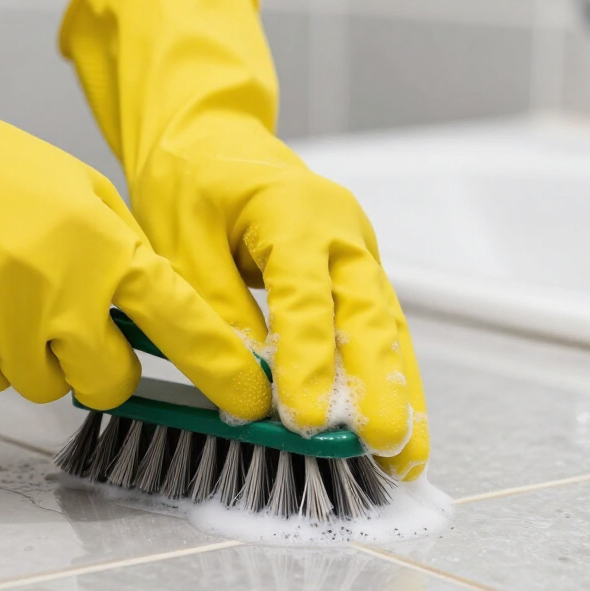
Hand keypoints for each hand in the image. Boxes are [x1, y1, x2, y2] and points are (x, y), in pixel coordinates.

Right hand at [0, 0, 270, 418]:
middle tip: (77, 326)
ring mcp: (0, 324)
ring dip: (37, 357)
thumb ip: (124, 257)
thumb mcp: (84, 196)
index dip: (222, 370)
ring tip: (8, 294)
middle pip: (108, 385)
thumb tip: (157, 318)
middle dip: (103, 368)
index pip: (182, 325)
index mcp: (104, 252)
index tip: (250, 402)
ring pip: (41, 386)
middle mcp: (60, 297)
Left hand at [60, 0, 427, 479]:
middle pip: (368, 310)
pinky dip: (386, 374)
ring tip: (408, 453)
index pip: (305, 295)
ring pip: (385, 324)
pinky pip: (375, 325)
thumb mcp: (181, 241)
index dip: (308, 359)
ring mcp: (354, 249)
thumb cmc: (190, 180)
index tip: (306, 416)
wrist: (210, 137)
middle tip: (383, 441)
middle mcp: (339, 230)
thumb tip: (247, 382)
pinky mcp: (352, 270)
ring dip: (399, 389)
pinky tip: (398, 420)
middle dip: (379, 382)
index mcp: (293, 210)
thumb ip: (217, 309)